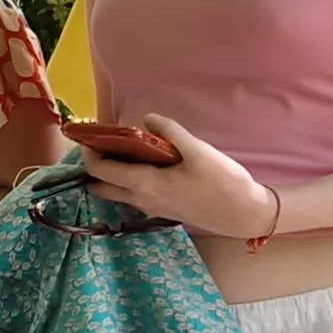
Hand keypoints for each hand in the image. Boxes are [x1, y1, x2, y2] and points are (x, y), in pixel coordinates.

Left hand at [81, 115, 275, 238]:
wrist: (244, 213)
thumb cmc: (222, 182)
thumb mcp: (198, 150)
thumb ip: (170, 132)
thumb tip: (147, 119)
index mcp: (145, 184)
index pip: (100, 171)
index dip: (88, 153)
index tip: (89, 135)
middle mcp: (141, 200)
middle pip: (101, 186)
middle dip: (94, 166)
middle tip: (102, 143)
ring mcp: (151, 208)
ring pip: (117, 193)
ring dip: (110, 175)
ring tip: (121, 150)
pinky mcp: (162, 210)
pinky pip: (133, 196)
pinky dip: (127, 181)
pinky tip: (143, 164)